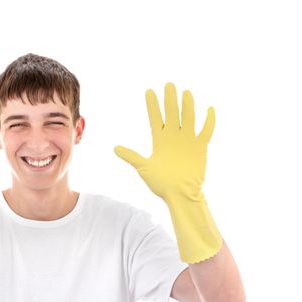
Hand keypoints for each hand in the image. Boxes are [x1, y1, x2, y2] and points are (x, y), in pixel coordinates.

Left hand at [115, 83, 221, 262]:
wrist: (179, 194)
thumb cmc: (160, 183)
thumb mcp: (143, 167)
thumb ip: (131, 156)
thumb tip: (114, 148)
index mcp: (160, 140)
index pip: (155, 118)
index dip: (152, 105)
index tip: (149, 91)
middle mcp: (173, 137)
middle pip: (172, 114)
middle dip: (170, 100)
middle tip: (168, 85)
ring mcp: (188, 141)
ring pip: (188, 118)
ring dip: (187, 106)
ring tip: (185, 92)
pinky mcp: (200, 148)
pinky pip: (206, 131)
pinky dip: (208, 121)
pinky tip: (209, 109)